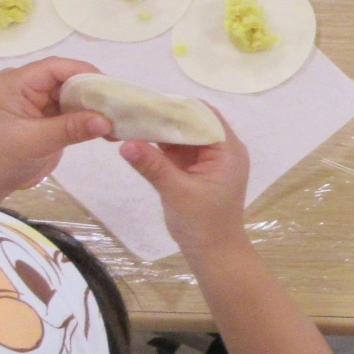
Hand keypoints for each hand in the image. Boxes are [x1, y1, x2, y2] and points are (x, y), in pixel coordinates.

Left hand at [0, 58, 110, 201]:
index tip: (112, 90)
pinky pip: (71, 114)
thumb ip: (70, 129)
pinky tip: (107, 131)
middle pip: (67, 80)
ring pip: (72, 97)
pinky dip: (88, 121)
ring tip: (120, 121)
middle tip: (122, 108)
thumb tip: (107, 121)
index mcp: (16, 83)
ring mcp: (37, 104)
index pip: (55, 68)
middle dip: (94, 93)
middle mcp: (27, 87)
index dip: (85, 73)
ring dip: (95, 108)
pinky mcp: (45, 120)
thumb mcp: (33, 142)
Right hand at [120, 114, 250, 256]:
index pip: (203, 115)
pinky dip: (160, 143)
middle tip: (131, 107)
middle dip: (164, 115)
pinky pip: (177, 148)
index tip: (146, 100)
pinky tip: (137, 136)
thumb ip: (153, 166)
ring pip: (183, 133)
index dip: (176, 106)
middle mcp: (222, 149)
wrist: (214, 252)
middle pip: (192, 121)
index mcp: (228, 150)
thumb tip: (125, 143)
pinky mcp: (196, 168)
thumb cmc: (204, 224)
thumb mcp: (177, 193)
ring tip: (129, 117)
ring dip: (160, 128)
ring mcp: (208, 158)